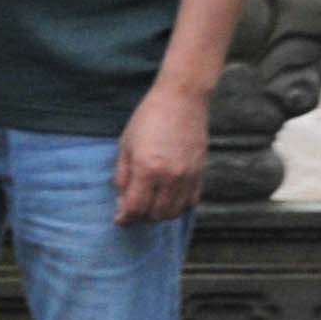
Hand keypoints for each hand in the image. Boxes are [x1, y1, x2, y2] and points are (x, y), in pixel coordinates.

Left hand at [114, 79, 209, 225]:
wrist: (181, 99)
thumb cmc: (148, 118)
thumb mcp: (125, 145)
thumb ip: (122, 176)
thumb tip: (121, 202)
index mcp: (147, 169)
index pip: (135, 208)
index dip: (125, 218)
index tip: (119, 220)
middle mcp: (170, 177)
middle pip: (155, 215)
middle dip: (140, 218)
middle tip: (132, 212)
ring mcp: (188, 176)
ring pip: (174, 212)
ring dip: (159, 214)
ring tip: (149, 206)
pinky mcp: (200, 173)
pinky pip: (191, 202)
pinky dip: (178, 207)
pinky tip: (168, 200)